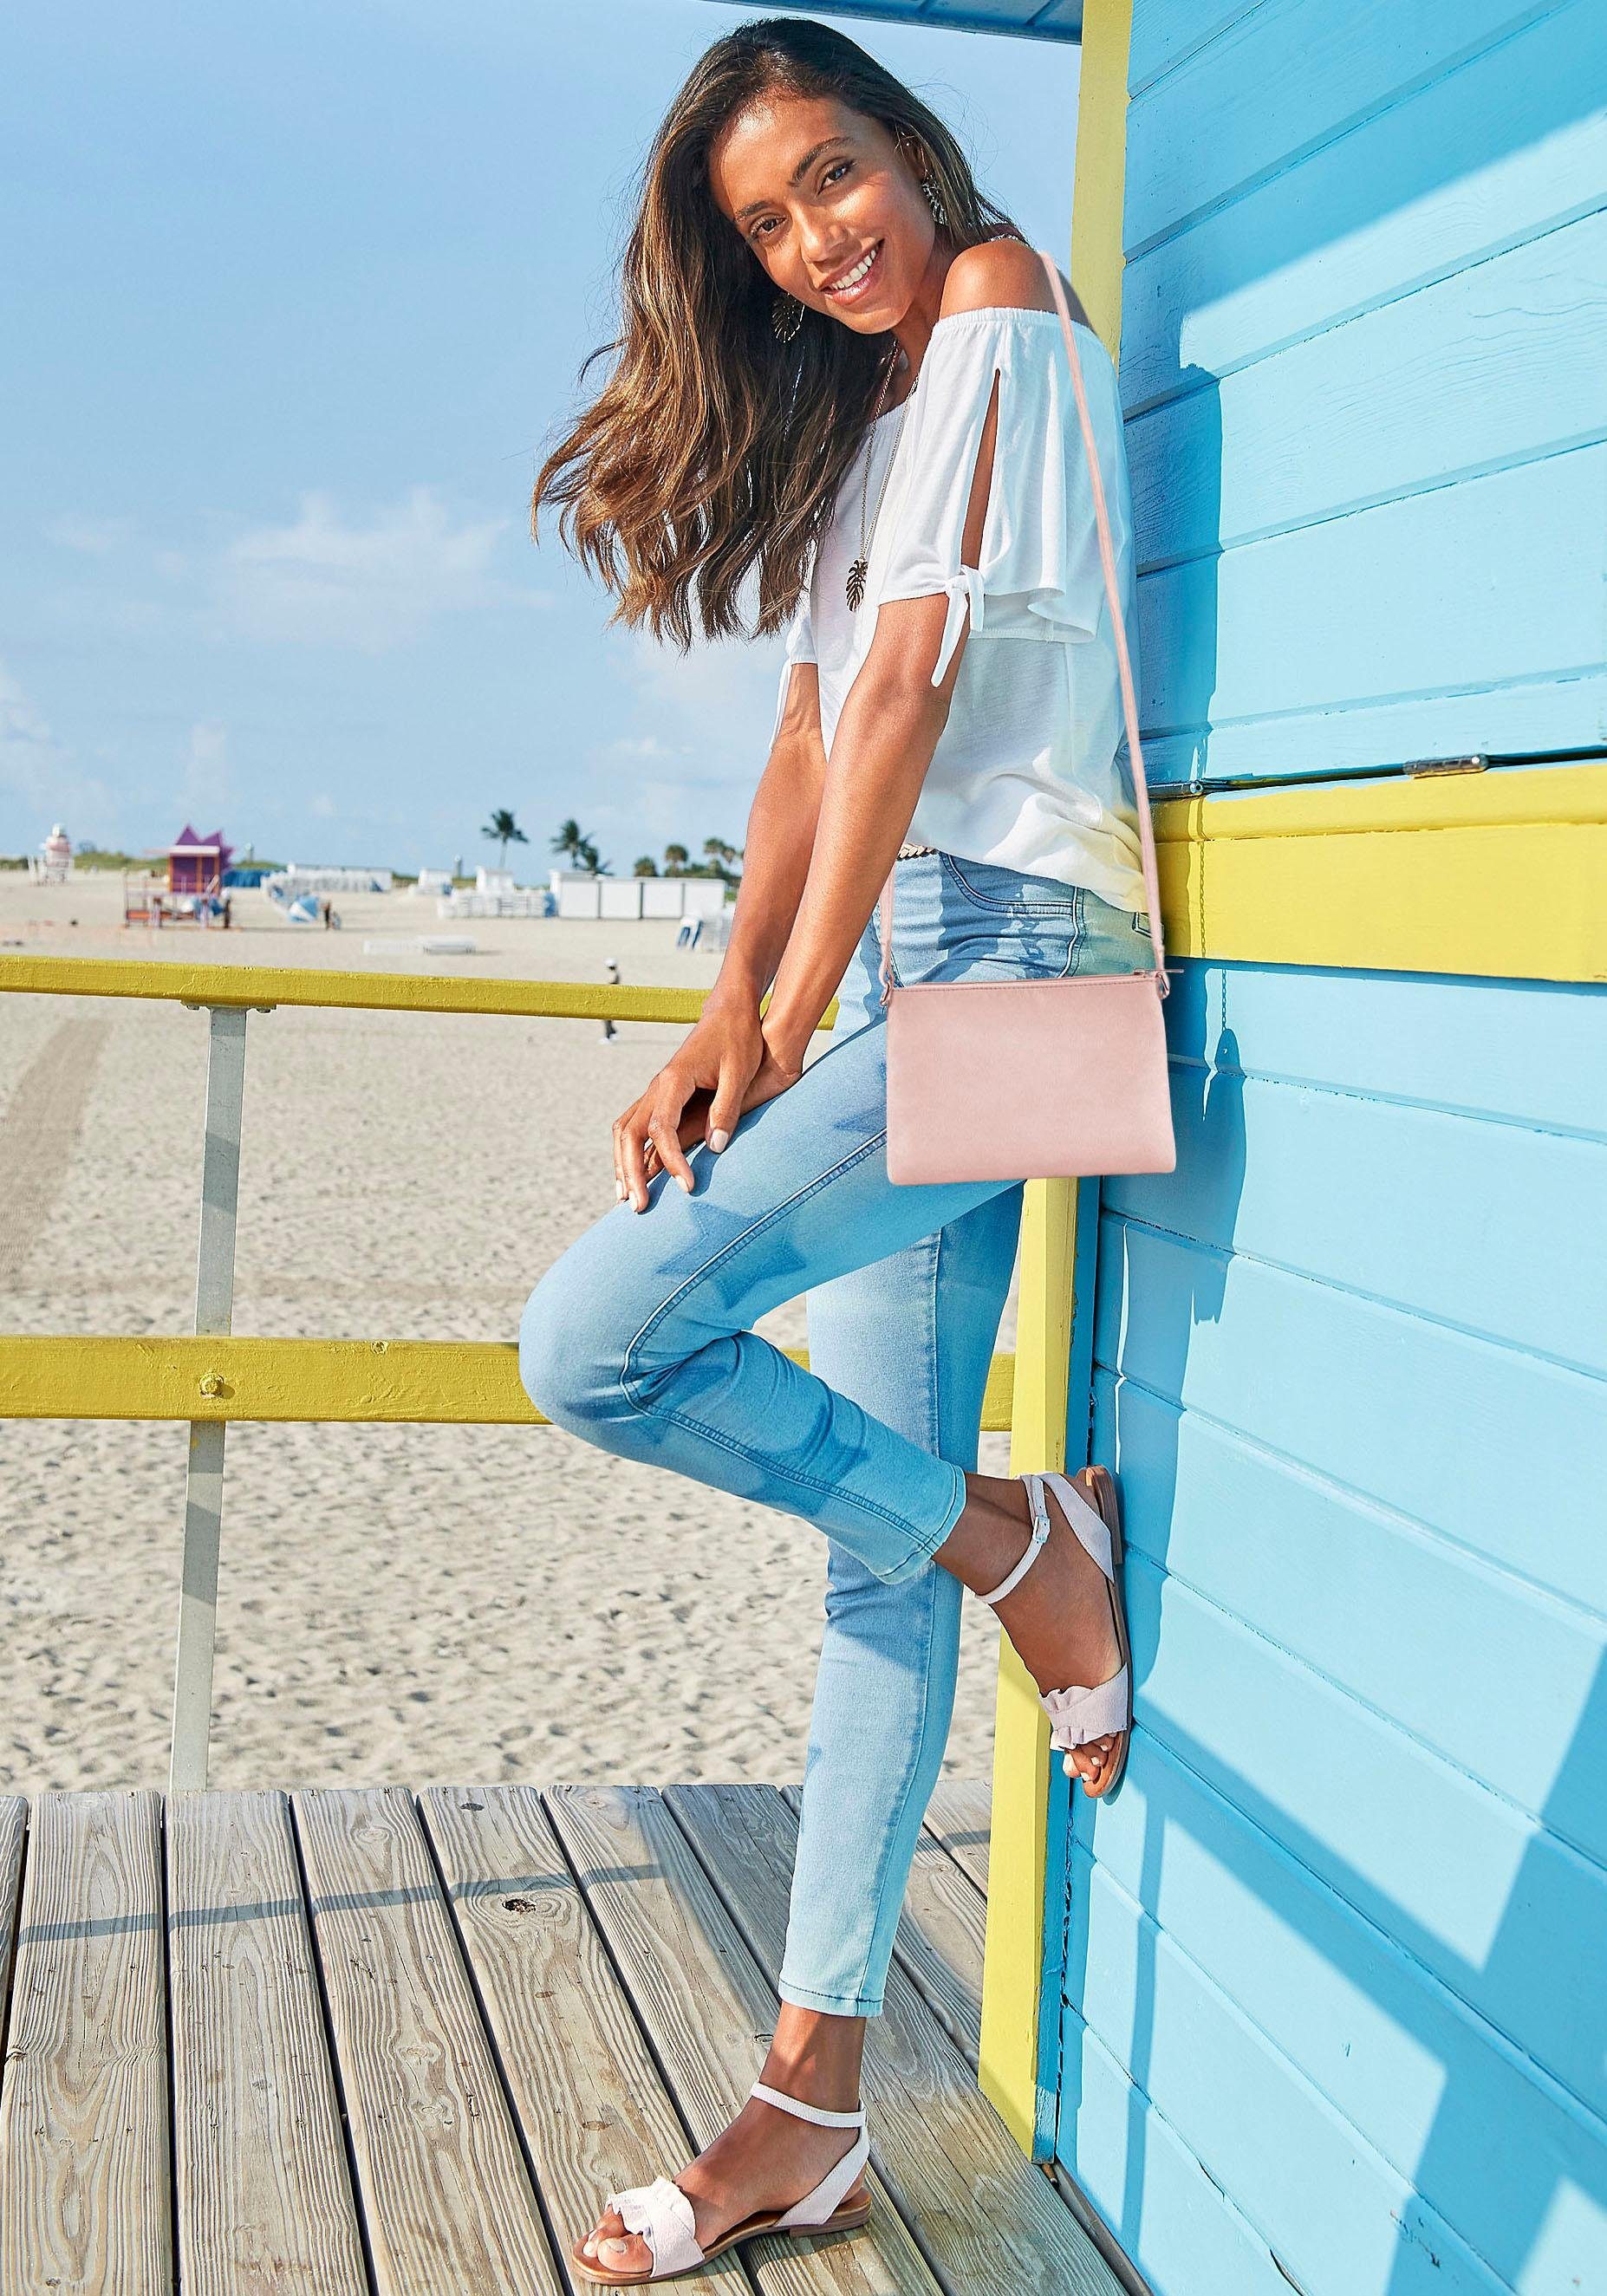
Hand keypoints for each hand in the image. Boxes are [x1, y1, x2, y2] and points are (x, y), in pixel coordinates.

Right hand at [613, 998, 764, 1211]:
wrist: (729, 1012)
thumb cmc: (737, 1040)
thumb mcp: (739, 1073)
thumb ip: (726, 1110)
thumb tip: (717, 1148)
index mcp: (674, 1081)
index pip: (661, 1129)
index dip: (672, 1161)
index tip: (687, 1186)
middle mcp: (657, 1087)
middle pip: (630, 1134)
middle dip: (631, 1172)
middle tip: (639, 1207)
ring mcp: (656, 1090)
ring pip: (625, 1131)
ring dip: (622, 1164)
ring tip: (626, 1198)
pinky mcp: (661, 1095)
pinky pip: (634, 1127)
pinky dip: (628, 1151)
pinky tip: (634, 1175)